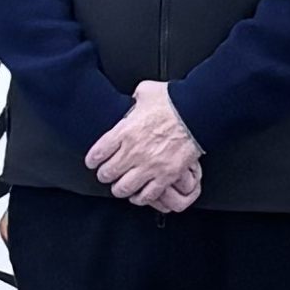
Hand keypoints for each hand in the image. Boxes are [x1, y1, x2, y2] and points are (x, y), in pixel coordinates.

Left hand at [87, 79, 203, 214]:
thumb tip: (132, 100)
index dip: (92, 160)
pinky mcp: (166, 175)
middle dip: (105, 175)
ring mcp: (150, 166)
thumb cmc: (174, 101)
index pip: (97, 154)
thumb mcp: (146, 92)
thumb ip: (134, 99)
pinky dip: (141, 197)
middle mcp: (133, 151)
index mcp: (125, 131)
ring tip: (121, 186)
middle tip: (107, 174)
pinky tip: (139, 194)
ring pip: (123, 188)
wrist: (198, 112)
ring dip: (120, 188)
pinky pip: (148, 195)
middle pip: (107, 174)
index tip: (93, 162)